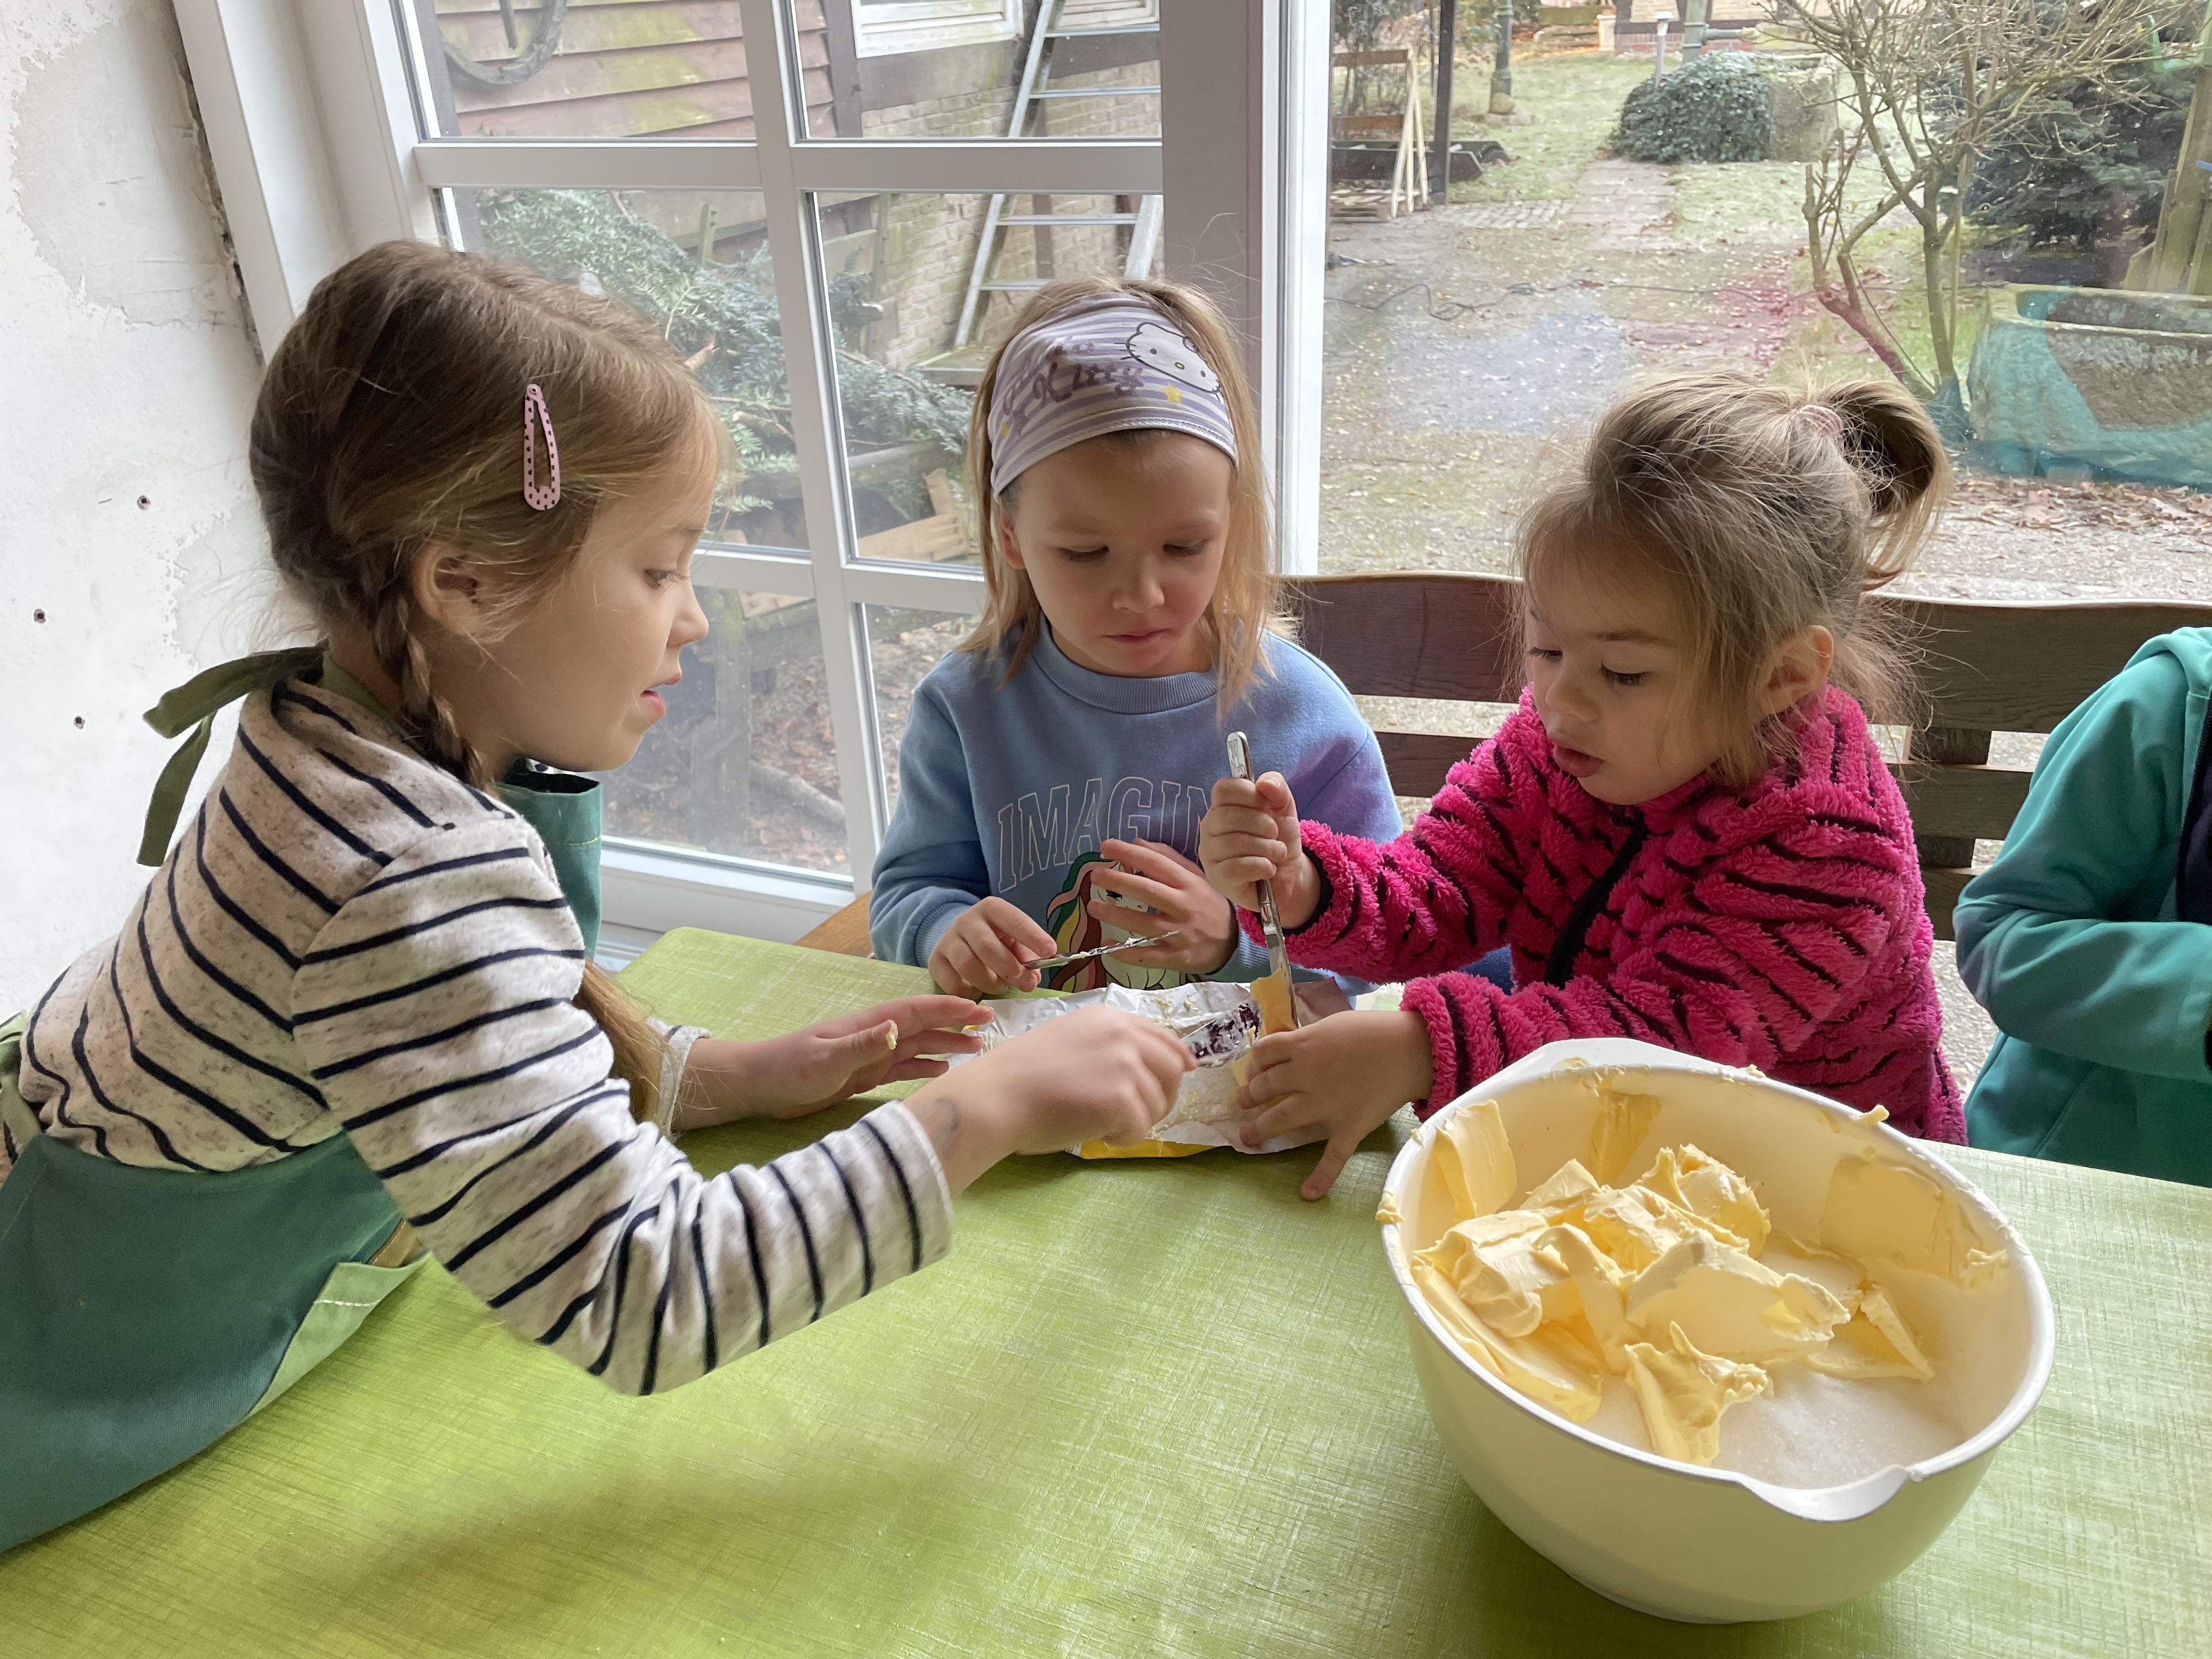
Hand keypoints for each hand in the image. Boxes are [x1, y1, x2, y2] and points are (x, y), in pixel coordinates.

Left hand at [679, 996, 989, 1125]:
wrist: (761, 1085)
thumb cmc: (789, 1067)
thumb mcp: (826, 1057)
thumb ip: (862, 1043)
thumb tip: (896, 1028)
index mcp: (866, 1024)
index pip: (914, 1010)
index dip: (947, 1008)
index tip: (978, 1007)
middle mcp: (873, 1035)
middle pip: (922, 1025)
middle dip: (955, 1021)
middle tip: (990, 1023)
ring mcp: (869, 1054)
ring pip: (916, 1046)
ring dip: (945, 1043)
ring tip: (976, 1047)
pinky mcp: (863, 1075)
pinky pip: (902, 1068)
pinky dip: (924, 1066)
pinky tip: (942, 1070)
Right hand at [905, 1006, 1194, 1192]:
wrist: (996, 1096)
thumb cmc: (1021, 1075)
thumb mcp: (1069, 1039)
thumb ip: (1109, 1045)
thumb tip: (1148, 1062)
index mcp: (1108, 1017)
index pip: (1163, 1036)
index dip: (1177, 1057)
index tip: (1184, 1071)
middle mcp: (1122, 1034)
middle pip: (1173, 1070)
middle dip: (1163, 1096)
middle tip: (1135, 1115)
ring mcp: (1125, 1065)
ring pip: (1157, 1105)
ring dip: (1134, 1121)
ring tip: (1098, 1122)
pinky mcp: (1123, 1099)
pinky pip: (1141, 1129)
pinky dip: (1121, 1138)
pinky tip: (1094, 1133)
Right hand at [930, 898, 1057, 996]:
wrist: (960, 938)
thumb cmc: (997, 940)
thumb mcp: (1015, 940)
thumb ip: (1027, 957)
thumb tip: (1032, 978)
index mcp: (992, 909)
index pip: (1013, 920)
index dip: (1032, 936)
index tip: (1050, 951)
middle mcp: (966, 920)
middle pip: (987, 946)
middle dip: (1010, 969)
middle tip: (1024, 982)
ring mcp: (948, 940)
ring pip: (969, 966)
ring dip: (990, 983)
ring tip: (1000, 986)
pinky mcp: (935, 961)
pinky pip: (953, 984)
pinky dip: (971, 993)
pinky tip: (979, 991)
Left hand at [1086, 839, 1238, 973]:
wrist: (1234, 943)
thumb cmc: (1210, 904)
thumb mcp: (1196, 877)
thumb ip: (1168, 858)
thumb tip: (1137, 841)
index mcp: (1190, 883)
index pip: (1157, 864)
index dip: (1130, 853)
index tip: (1105, 846)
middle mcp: (1185, 907)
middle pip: (1148, 892)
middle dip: (1119, 881)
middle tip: (1094, 875)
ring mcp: (1181, 934)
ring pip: (1144, 924)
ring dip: (1116, 915)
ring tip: (1093, 906)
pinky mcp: (1177, 957)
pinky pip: (1148, 956)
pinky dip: (1126, 952)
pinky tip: (1107, 945)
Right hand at [1200, 772, 1321, 927]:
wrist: (1288, 874)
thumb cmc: (1278, 838)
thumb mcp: (1283, 807)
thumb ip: (1277, 788)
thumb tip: (1264, 783)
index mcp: (1221, 806)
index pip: (1223, 788)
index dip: (1249, 794)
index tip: (1265, 805)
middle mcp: (1209, 828)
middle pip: (1228, 816)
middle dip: (1263, 824)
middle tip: (1274, 835)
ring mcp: (1210, 853)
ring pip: (1234, 843)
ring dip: (1267, 848)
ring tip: (1277, 854)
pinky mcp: (1218, 877)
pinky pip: (1238, 867)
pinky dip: (1262, 867)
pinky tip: (1268, 869)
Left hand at [1235, 1009, 1433, 1199]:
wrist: (1410, 1048)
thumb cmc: (1374, 1030)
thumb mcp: (1333, 1024)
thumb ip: (1309, 1038)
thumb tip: (1290, 1047)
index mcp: (1302, 1046)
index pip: (1263, 1054)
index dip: (1255, 1063)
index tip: (1254, 1070)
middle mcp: (1306, 1076)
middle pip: (1266, 1086)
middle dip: (1250, 1095)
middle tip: (1243, 1102)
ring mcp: (1325, 1105)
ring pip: (1282, 1119)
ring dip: (1260, 1130)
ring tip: (1246, 1138)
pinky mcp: (1347, 1127)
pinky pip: (1332, 1156)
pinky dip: (1321, 1177)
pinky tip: (1308, 1193)